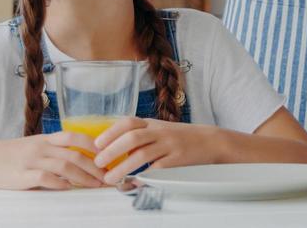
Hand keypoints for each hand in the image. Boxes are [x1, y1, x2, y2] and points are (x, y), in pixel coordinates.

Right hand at [0, 132, 106, 189]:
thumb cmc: (4, 155)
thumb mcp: (31, 146)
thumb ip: (51, 150)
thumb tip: (75, 160)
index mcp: (44, 139)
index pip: (76, 137)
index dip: (95, 146)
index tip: (108, 156)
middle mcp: (40, 147)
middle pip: (75, 154)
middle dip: (95, 166)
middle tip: (107, 176)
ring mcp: (31, 161)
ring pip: (65, 166)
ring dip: (83, 177)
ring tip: (94, 185)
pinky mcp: (20, 176)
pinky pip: (45, 178)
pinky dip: (60, 183)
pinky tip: (69, 188)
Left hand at [93, 117, 221, 184]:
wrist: (209, 141)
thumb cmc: (180, 137)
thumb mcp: (159, 130)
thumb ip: (139, 136)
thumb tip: (112, 149)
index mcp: (153, 124)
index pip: (128, 122)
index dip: (110, 132)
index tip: (97, 144)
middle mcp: (160, 132)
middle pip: (133, 137)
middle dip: (112, 150)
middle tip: (99, 163)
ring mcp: (169, 145)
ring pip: (143, 154)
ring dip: (123, 167)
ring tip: (111, 178)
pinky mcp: (178, 160)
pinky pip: (157, 169)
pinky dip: (143, 177)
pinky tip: (134, 183)